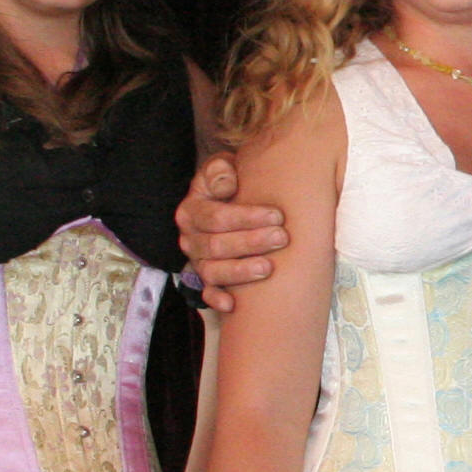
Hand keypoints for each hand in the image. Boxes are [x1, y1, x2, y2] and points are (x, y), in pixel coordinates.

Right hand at [175, 152, 287, 309]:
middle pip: (216, 246)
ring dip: (241, 271)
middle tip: (282, 238)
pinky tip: (234, 304)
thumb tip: (226, 184)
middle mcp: (190, 238)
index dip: (246, 217)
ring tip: (269, 268)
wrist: (226, 200)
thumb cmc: (230, 184)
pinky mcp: (205, 279)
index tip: (277, 215)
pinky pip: (206, 293)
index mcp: (191, 211)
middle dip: (251, 243)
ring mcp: (197, 261)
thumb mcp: (221, 167)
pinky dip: (217, 300)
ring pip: (212, 272)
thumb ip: (220, 170)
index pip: (216, 217)